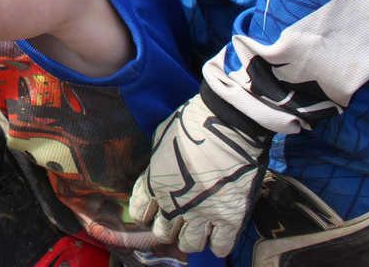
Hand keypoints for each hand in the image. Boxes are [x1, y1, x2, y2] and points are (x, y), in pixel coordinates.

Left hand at [129, 90, 270, 256]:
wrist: (227, 123)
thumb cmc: (192, 122)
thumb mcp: (161, 139)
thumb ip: (157, 163)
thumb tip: (158, 171)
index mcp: (154, 182)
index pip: (139, 211)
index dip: (146, 213)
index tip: (154, 211)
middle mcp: (173, 203)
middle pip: (162, 232)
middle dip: (167, 227)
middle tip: (178, 219)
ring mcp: (202, 213)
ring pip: (189, 244)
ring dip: (191, 237)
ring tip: (198, 227)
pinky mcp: (229, 218)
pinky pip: (220, 246)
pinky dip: (218, 243)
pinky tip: (219, 232)